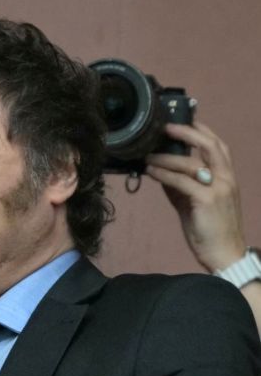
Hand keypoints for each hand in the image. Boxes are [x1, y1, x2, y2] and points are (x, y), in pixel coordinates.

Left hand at [145, 121, 245, 271]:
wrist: (224, 254)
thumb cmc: (210, 230)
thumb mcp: (195, 203)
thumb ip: (181, 186)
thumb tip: (161, 172)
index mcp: (227, 177)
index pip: (218, 146)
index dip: (201, 131)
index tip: (182, 120)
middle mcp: (227, 178)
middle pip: (211, 146)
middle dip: (188, 132)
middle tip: (165, 126)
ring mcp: (219, 188)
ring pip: (192, 163)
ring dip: (166, 157)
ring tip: (147, 155)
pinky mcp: (207, 200)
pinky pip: (181, 181)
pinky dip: (164, 174)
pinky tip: (150, 171)